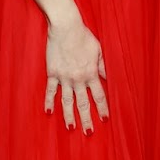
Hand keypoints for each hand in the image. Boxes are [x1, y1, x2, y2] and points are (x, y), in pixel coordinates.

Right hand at [44, 16, 108, 133]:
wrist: (65, 27)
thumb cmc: (84, 36)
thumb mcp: (99, 50)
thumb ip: (104, 66)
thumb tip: (110, 79)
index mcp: (91, 73)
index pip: (99, 96)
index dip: (102, 108)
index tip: (105, 119)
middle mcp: (78, 78)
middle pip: (83, 103)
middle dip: (87, 119)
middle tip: (89, 132)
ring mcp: (64, 77)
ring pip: (67, 101)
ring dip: (69, 116)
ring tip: (71, 128)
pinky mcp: (52, 73)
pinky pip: (50, 91)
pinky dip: (49, 102)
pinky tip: (48, 112)